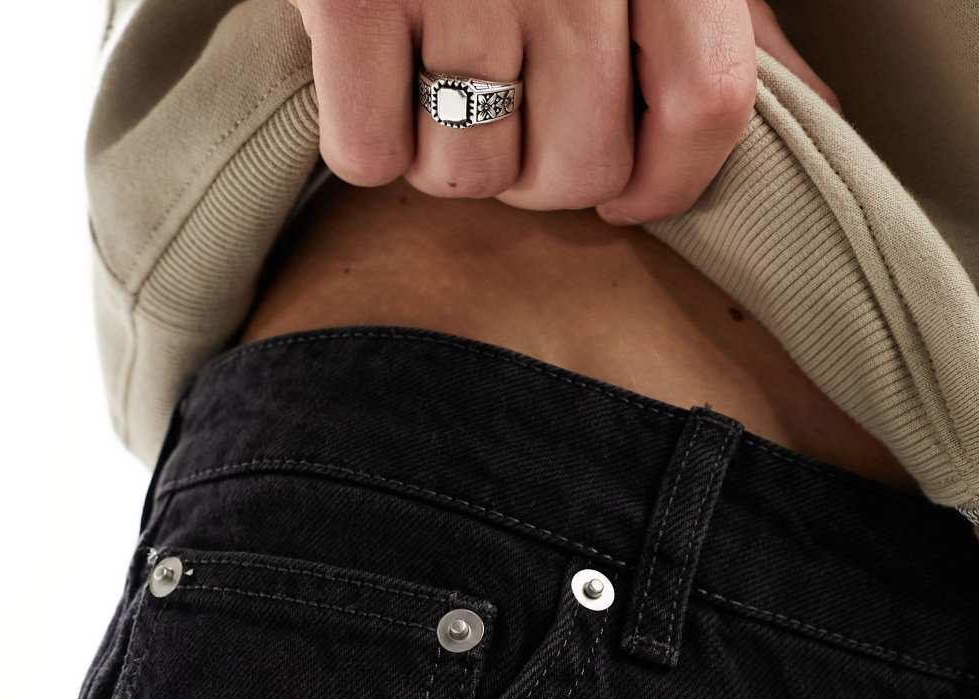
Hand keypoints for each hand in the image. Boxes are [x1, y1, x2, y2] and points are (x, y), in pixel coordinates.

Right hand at [291, 0, 840, 223]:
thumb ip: (729, 16)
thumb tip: (814, 109)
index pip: (704, 108)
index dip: (668, 184)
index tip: (628, 197)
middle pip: (579, 166)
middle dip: (540, 177)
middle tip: (514, 125)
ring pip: (469, 172)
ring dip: (451, 162)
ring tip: (439, 92)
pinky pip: (369, 152)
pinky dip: (369, 148)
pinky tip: (376, 92)